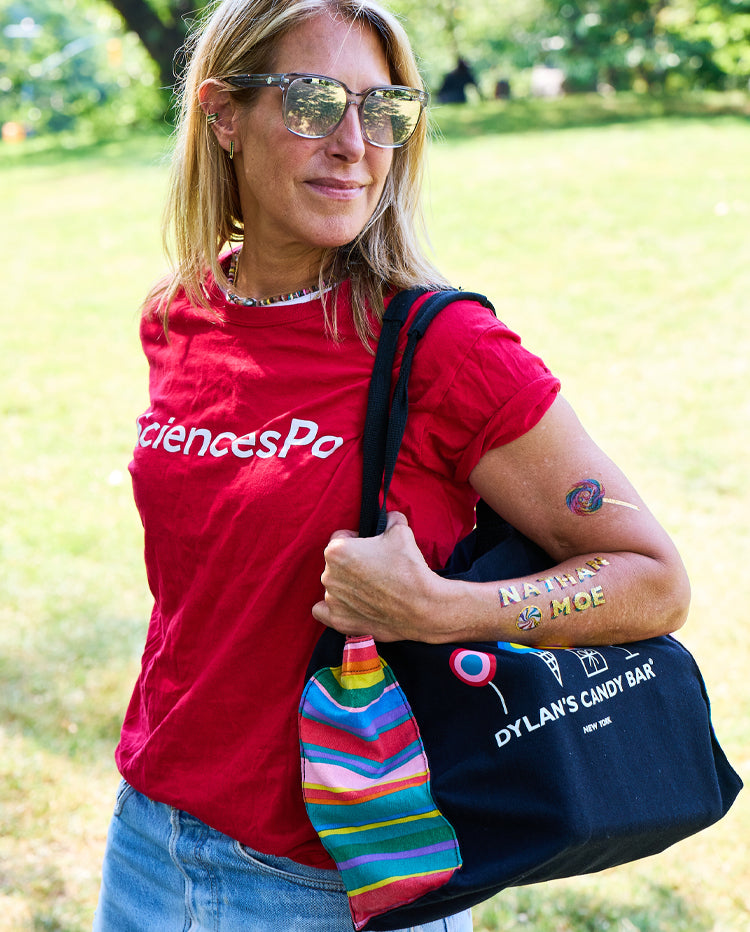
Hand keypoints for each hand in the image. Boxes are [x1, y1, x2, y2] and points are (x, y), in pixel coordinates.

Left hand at [312, 512, 443, 641]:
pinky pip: (322, 611)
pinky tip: (347, 604)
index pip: (340, 538)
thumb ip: (390, 519)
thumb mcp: (401, 531)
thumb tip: (390, 517)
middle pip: (335, 563)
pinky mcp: (339, 620)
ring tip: (372, 589)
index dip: (357, 540)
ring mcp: (332, 600)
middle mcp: (329, 575)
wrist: (422, 606)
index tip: (371, 548)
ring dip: (347, 585)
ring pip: (334, 585)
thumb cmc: (409, 568)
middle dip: (352, 564)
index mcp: (337, 550)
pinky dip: (332, 608)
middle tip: (375, 569)